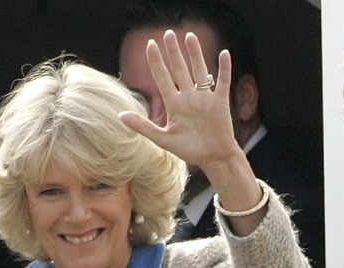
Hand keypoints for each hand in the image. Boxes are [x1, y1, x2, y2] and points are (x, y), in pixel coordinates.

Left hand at [120, 29, 264, 236]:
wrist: (212, 158)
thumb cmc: (188, 150)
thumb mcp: (162, 138)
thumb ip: (142, 126)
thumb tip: (120, 116)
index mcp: (174, 104)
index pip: (162, 77)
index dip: (156, 62)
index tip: (150, 45)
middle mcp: (188, 97)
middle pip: (179, 69)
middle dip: (173, 52)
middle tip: (168, 33)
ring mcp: (204, 98)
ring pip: (199, 70)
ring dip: (195, 54)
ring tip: (189, 36)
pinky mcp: (220, 102)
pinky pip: (222, 81)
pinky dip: (223, 69)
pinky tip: (224, 54)